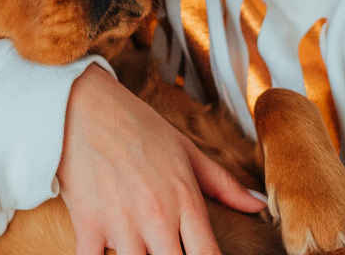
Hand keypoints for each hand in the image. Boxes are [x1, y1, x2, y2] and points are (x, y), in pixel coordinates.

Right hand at [57, 64, 266, 254]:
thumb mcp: (186, 151)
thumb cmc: (138, 126)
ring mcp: (121, 223)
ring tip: (142, 249)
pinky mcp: (88, 224)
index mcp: (185, 201)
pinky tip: (107, 250)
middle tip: (168, 250)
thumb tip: (259, 205)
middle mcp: (157, 217)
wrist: (86, 105)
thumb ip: (224, 184)